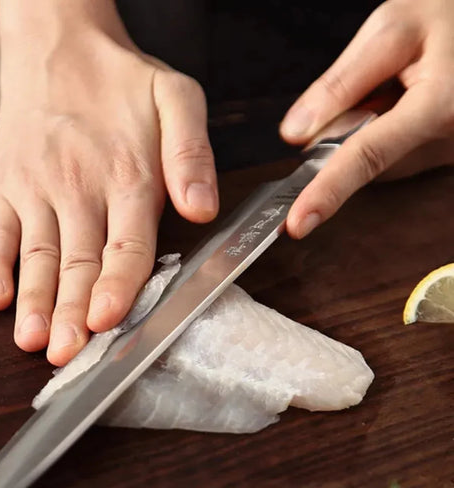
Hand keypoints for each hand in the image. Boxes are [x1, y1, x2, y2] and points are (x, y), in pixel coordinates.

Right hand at [0, 0, 217, 365]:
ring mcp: (35, 188)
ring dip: (34, 301)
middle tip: (68, 355)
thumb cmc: (120, 81)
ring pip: (37, 256)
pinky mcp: (3, 185)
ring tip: (32, 341)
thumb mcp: (177, 98)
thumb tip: (202, 208)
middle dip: (72, 313)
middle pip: (78, 262)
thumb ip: (192, 153)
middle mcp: (78, 187)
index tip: (109, 320)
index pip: (125, 245)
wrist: (56, 47)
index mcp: (127, 175)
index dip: (118, 286)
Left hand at [280, 0, 453, 238]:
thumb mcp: (393, 30)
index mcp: (439, 105)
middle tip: (373, 85)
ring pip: (377, 163)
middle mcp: (449, 140)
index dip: (327, 191)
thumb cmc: (451, 18)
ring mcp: (448, 153)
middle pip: (364, 162)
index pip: (366, 156)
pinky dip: (384, 132)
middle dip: (347, 132)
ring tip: (399, 84)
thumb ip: (341, 83)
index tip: (297, 224)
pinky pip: (395, 157)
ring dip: (368, 129)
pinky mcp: (443, 156)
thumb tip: (294, 134)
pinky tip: (405, 100)